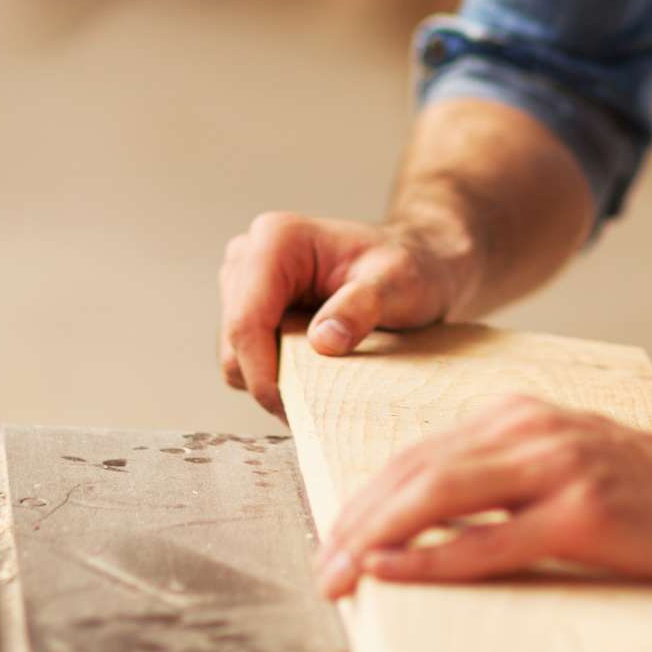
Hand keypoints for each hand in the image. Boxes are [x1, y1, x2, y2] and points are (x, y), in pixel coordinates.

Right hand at [217, 213, 462, 415]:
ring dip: (272, 378)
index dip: (262, 372)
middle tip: (320, 404)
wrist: (417, 264)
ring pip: (235, 353)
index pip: (247, 320)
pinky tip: (312, 370)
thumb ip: (362, 307)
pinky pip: (244, 357)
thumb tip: (323, 342)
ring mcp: (244, 280)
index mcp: (277, 240)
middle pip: (235, 341)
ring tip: (322, 385)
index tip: (293, 410)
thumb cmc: (411, 268)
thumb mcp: (400, 284)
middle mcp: (250, 254)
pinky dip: (273, 373)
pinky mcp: (249, 305)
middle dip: (270, 379)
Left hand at [311, 397, 651, 597]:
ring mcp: (555, 469)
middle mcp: (529, 432)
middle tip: (319, 567)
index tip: (332, 538)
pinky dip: (432, 557)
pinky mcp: (582, 514)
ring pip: (436, 496)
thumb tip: (437, 527)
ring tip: (337, 574)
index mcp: (519, 416)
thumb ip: (508, 480)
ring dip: (374, 539)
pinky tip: (394, 572)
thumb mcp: (570, 464)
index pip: (418, 455)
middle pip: (413, 472)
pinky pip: (488, 539)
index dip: (365, 498)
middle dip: (353, 521)